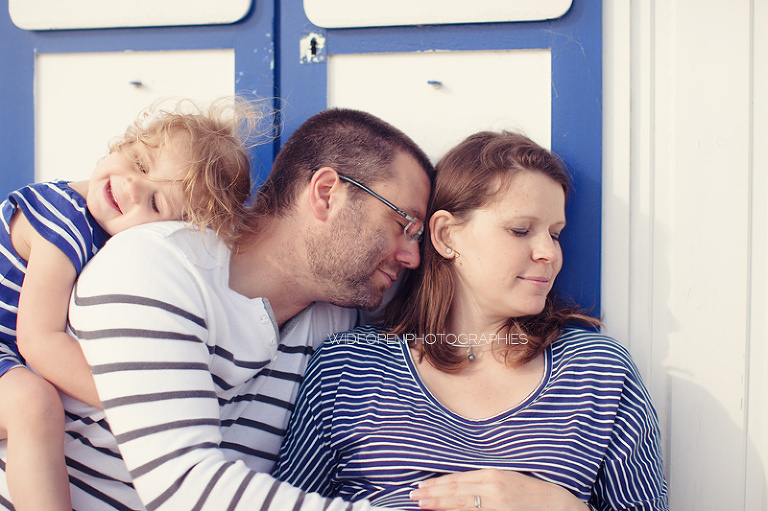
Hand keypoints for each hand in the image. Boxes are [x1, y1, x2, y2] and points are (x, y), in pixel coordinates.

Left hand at [408, 468, 588, 510]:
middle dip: (432, 494)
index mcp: (492, 475)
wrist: (557, 504)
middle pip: (455, 491)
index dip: (437, 484)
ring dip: (439, 505)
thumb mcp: (505, 478)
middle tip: (412, 496)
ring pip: (461, 505)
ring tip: (421, 504)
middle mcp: (492, 488)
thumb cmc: (531, 491)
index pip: (457, 480)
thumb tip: (457, 484)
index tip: (421, 486)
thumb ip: (483, 481)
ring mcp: (496, 504)